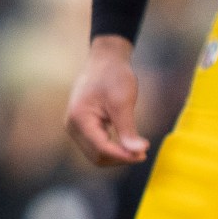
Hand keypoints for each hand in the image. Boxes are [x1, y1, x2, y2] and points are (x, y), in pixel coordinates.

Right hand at [66, 35, 148, 166]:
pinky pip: (96, 146)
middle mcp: (73, 126)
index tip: (144, 153)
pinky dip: (112, 148)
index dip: (123, 155)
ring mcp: (75, 128)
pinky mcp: (82, 127)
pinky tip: (127, 142)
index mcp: (80, 119)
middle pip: (96, 156)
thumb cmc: (113, 76)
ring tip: (137, 148)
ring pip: (96, 154)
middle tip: (143, 152)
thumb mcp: (123, 102)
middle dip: (120, 157)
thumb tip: (139, 152)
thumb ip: (128, 129)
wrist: (104, 60)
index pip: (101, 148)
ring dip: (116, 155)